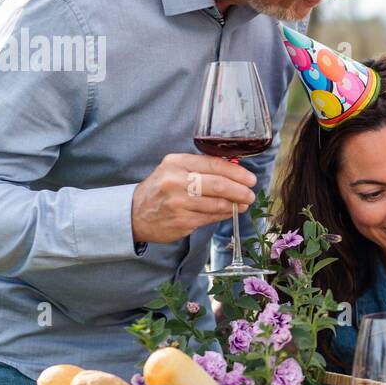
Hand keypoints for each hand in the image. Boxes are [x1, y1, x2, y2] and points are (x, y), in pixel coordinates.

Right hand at [131, 154, 256, 243]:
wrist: (135, 213)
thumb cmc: (160, 189)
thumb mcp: (174, 169)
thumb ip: (201, 168)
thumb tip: (235, 173)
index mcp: (177, 163)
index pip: (214, 165)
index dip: (237, 173)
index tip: (250, 179)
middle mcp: (176, 181)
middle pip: (219, 185)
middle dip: (240, 190)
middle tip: (250, 194)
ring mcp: (179, 203)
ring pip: (217, 204)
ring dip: (235, 205)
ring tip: (243, 203)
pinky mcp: (182, 222)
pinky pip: (210, 218)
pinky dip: (224, 215)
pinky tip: (230, 212)